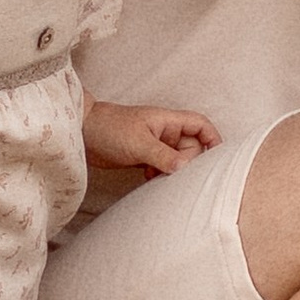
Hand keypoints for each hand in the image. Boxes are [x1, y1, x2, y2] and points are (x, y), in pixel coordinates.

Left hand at [83, 100, 220, 177]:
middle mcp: (164, 132)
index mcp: (168, 121)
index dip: (213, 138)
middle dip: (189, 162)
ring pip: (177, 160)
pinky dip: (160, 175)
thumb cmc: (108, 128)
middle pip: (192, 147)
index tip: (218, 158)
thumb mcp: (138, 143)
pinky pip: (162, 167)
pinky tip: (148, 178)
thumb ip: (163, 156)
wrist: (80, 133)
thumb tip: (186, 169)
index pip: (200, 125)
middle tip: (177, 174)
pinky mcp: (143, 156)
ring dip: (173, 171)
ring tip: (160, 177)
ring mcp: (154, 144)